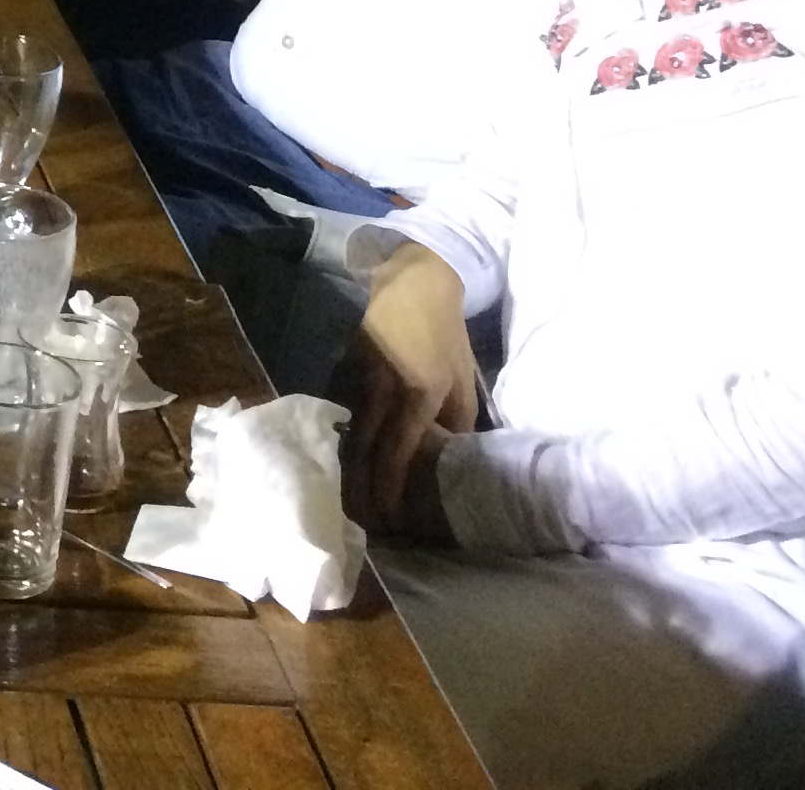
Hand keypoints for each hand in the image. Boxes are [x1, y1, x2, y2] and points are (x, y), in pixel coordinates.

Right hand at [337, 242, 478, 537]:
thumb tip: (446, 459)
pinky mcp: (343, 367)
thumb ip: (456, 422)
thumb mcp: (462, 380)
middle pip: (363, 449)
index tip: (386, 517)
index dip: (389, 487)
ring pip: (348, 432)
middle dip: (361, 488)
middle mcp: (382, 388)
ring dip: (348, 468)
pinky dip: (342, 440)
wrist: (414, 285)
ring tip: (348, 499)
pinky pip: (341, 412)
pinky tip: (341, 460)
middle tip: (361, 520)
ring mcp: (357, 376)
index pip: (397, 451)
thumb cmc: (445, 335)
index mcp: (417, 393)